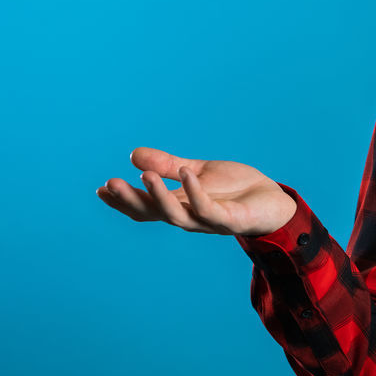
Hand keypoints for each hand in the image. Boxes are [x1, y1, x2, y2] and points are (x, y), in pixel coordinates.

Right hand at [97, 146, 297, 236]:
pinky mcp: (229, 220)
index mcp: (179, 205)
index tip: (101, 188)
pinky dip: (195, 192)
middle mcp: (189, 216)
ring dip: (159, 196)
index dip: (122, 201)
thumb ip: (168, 165)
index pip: (145, 207)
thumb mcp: (198, 171)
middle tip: (110, 184)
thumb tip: (134, 154)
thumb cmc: (236, 190)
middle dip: (130, 201)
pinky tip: (187, 173)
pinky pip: (207, 209)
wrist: (274, 201)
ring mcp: (208, 220)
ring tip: (145, 175)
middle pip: (153, 213)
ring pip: (176, 215)